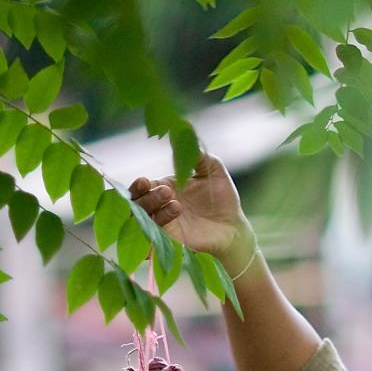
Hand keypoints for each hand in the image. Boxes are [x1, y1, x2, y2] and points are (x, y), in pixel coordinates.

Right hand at [129, 154, 255, 271]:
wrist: (233, 226)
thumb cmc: (222, 198)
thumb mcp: (212, 170)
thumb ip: (197, 153)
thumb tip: (183, 127)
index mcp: (165, 188)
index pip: (143, 187)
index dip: (140, 185)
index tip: (146, 181)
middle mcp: (159, 208)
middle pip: (137, 204)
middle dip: (146, 197)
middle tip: (166, 191)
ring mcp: (164, 226)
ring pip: (144, 221)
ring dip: (156, 212)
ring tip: (178, 205)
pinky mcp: (171, 243)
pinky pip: (153, 241)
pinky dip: (153, 236)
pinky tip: (169, 228)